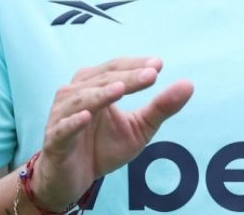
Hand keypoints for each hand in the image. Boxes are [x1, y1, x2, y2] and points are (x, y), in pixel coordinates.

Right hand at [29, 57, 193, 208]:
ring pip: (81, 99)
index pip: (116, 68)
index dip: (135, 65)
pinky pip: (63, 128)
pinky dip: (73, 121)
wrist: (72, 179)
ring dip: (100, 94)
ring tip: (120, 89)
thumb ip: (161, 107)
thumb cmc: (102, 147)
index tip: (159, 65)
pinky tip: (86, 117)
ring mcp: (61, 116)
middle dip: (127, 77)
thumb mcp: (139, 128)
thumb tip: (189, 84)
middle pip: (102, 80)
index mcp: (94, 85)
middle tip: (151, 75)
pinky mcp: (54, 140)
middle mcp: (74, 94)